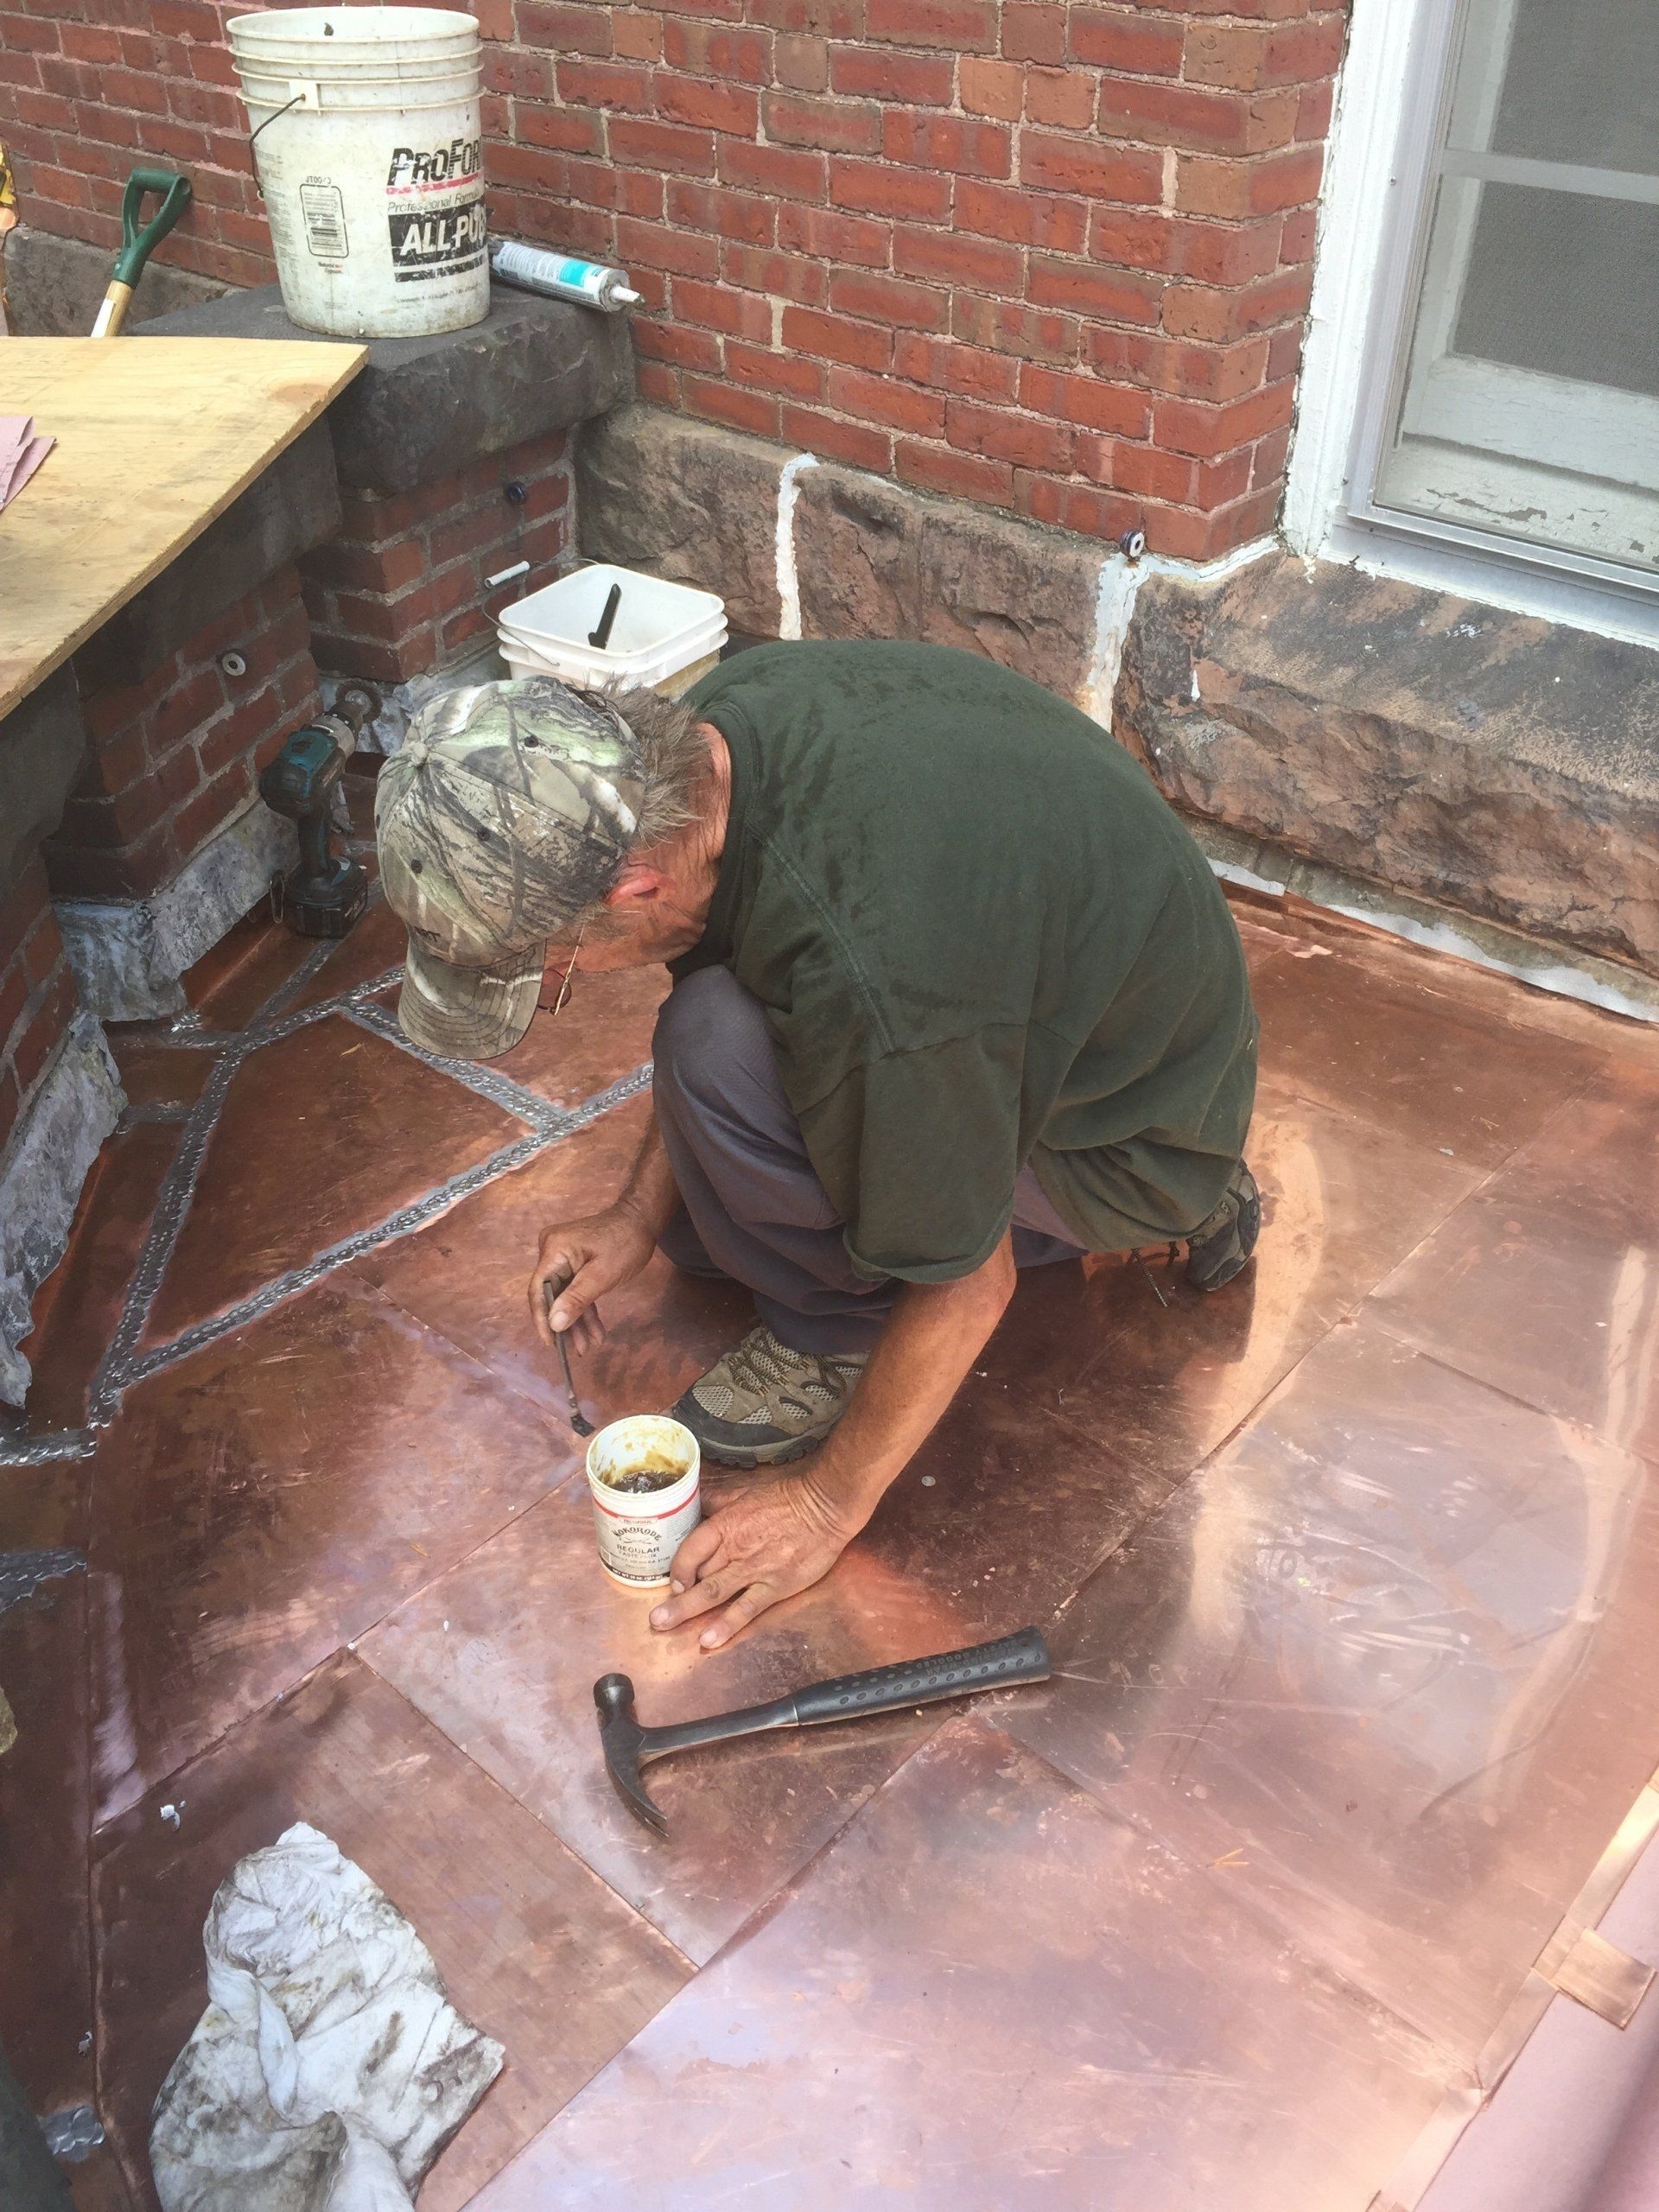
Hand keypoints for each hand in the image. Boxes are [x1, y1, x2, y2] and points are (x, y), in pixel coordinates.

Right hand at [528, 1203, 655, 1354]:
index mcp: (554, 1251)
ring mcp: (564, 1258)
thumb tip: (553, 1325)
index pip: (538, 1290)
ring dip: (578, 1322)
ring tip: (588, 1347)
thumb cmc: (625, 1243)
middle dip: (565, 1324)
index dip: (542, 1319)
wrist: (642, 1220)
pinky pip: (576, 1291)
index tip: (550, 1344)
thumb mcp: (603, 1275)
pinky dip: (585, 1310)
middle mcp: (552, 1253)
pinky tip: (595, 1333)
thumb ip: (576, 1299)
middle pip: (552, 1296)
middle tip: (576, 1351)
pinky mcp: (575, 1264)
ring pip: (565, 1297)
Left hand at [651, 1469, 860, 1649]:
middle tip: (655, 1618)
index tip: (675, 1582)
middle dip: (677, 1598)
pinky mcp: (775, 1586)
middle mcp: (735, 1548)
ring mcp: (754, 1569)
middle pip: (699, 1575)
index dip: (678, 1568)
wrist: (824, 1507)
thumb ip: (718, 1503)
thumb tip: (693, 1501)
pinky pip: (746, 1608)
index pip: (690, 1548)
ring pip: (714, 1593)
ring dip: (687, 1611)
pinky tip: (710, 1641)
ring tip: (665, 1626)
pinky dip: (727, 1625)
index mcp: (726, 1524)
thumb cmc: (786, 1498)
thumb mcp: (745, 1493)